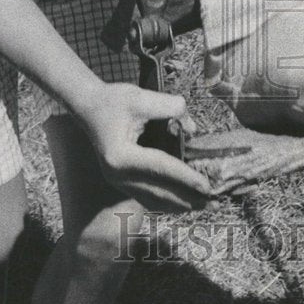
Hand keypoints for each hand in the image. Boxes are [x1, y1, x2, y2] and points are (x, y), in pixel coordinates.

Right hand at [77, 82, 211, 211]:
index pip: (161, 169)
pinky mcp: (121, 181)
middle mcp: (118, 175)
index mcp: (122, 156)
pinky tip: (183, 203)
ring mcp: (118, 181)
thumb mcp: (141, 97)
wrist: (89, 107)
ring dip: (180, 205)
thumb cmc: (113, 101)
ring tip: (204, 206)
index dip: (186, 178)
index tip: (207, 187)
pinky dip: (167, 201)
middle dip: (188, 199)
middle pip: (159, 193)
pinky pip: (147, 197)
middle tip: (215, 203)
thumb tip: (192, 128)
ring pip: (154, 200)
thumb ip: (171, 108)